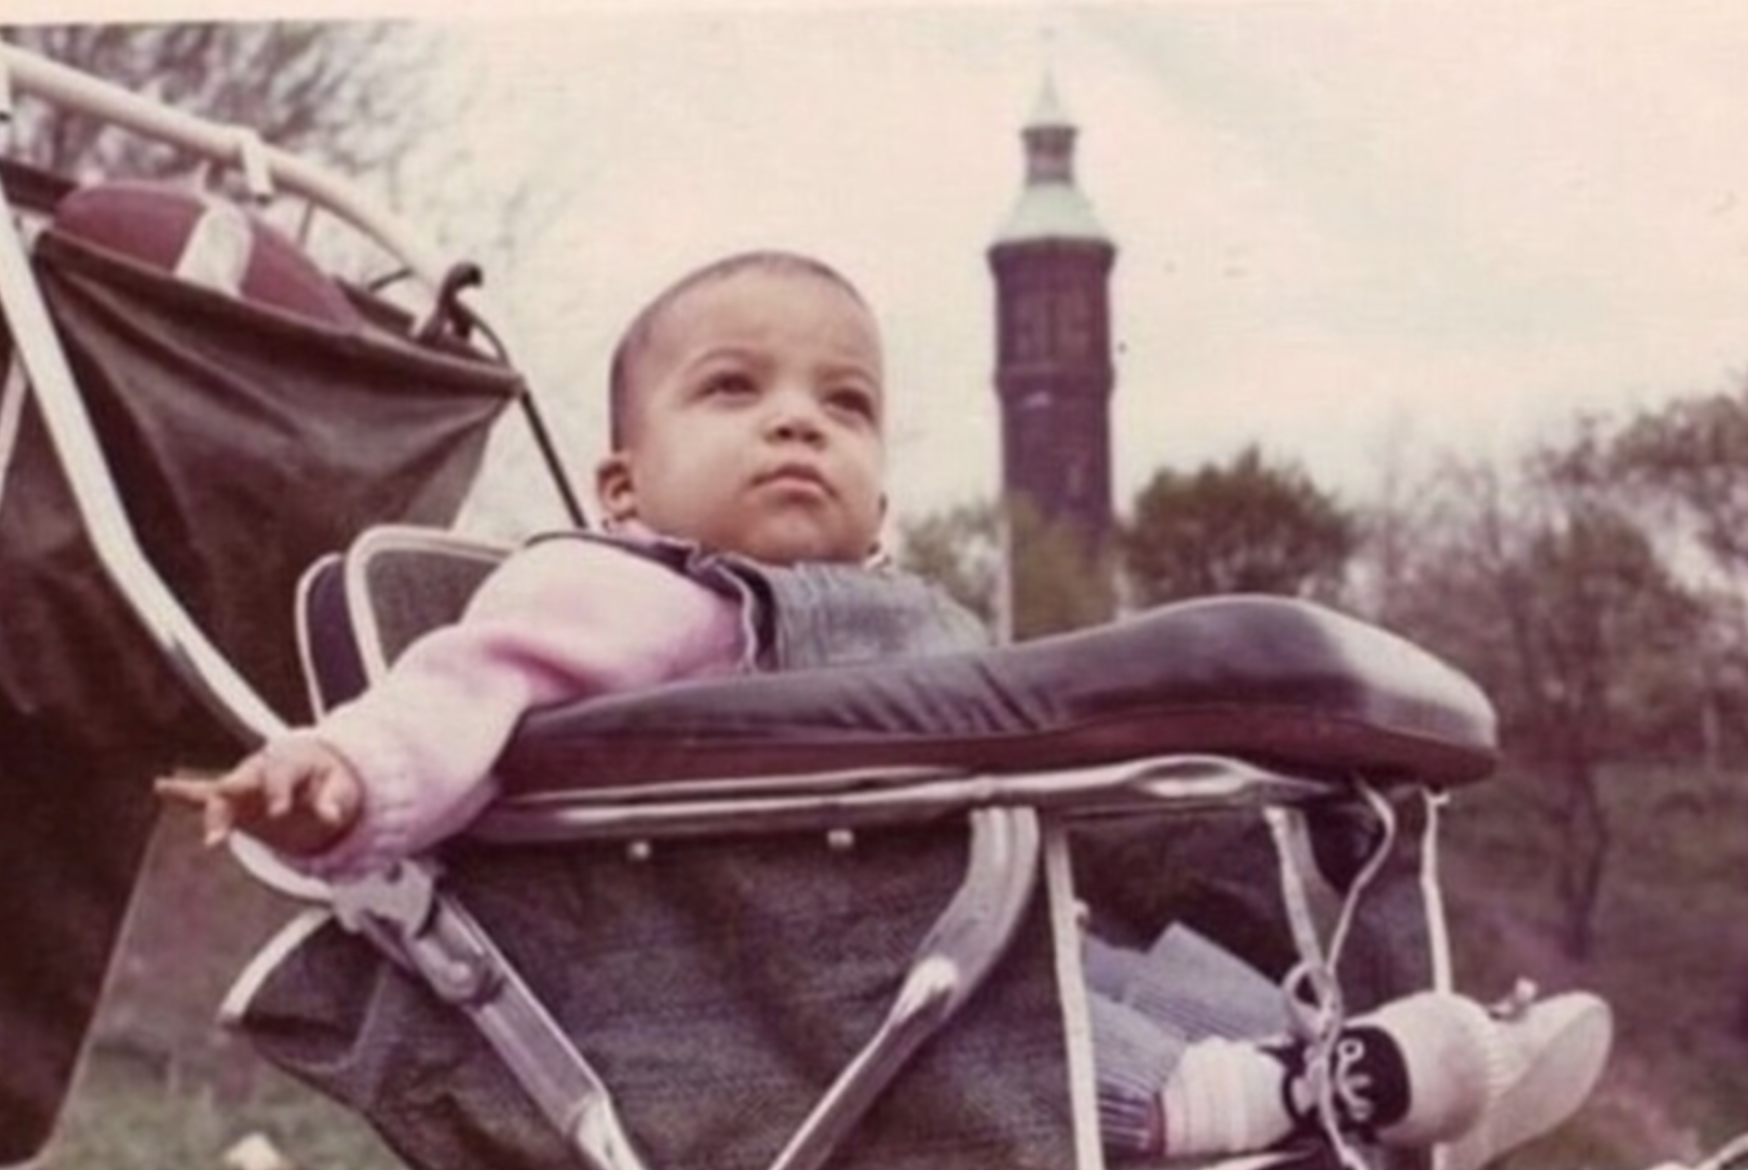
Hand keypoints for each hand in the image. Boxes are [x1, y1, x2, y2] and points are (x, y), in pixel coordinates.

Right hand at [156, 737, 363, 855]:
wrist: (315, 773)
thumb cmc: (328, 780)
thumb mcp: (340, 786)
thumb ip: (333, 801)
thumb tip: (332, 817)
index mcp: (290, 760)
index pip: (281, 774)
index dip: (279, 792)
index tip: (279, 812)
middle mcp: (261, 769)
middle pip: (243, 779)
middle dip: (234, 790)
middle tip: (228, 799)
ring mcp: (242, 783)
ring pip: (220, 795)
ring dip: (214, 816)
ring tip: (211, 841)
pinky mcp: (231, 799)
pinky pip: (201, 795)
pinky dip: (181, 793)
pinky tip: (161, 787)